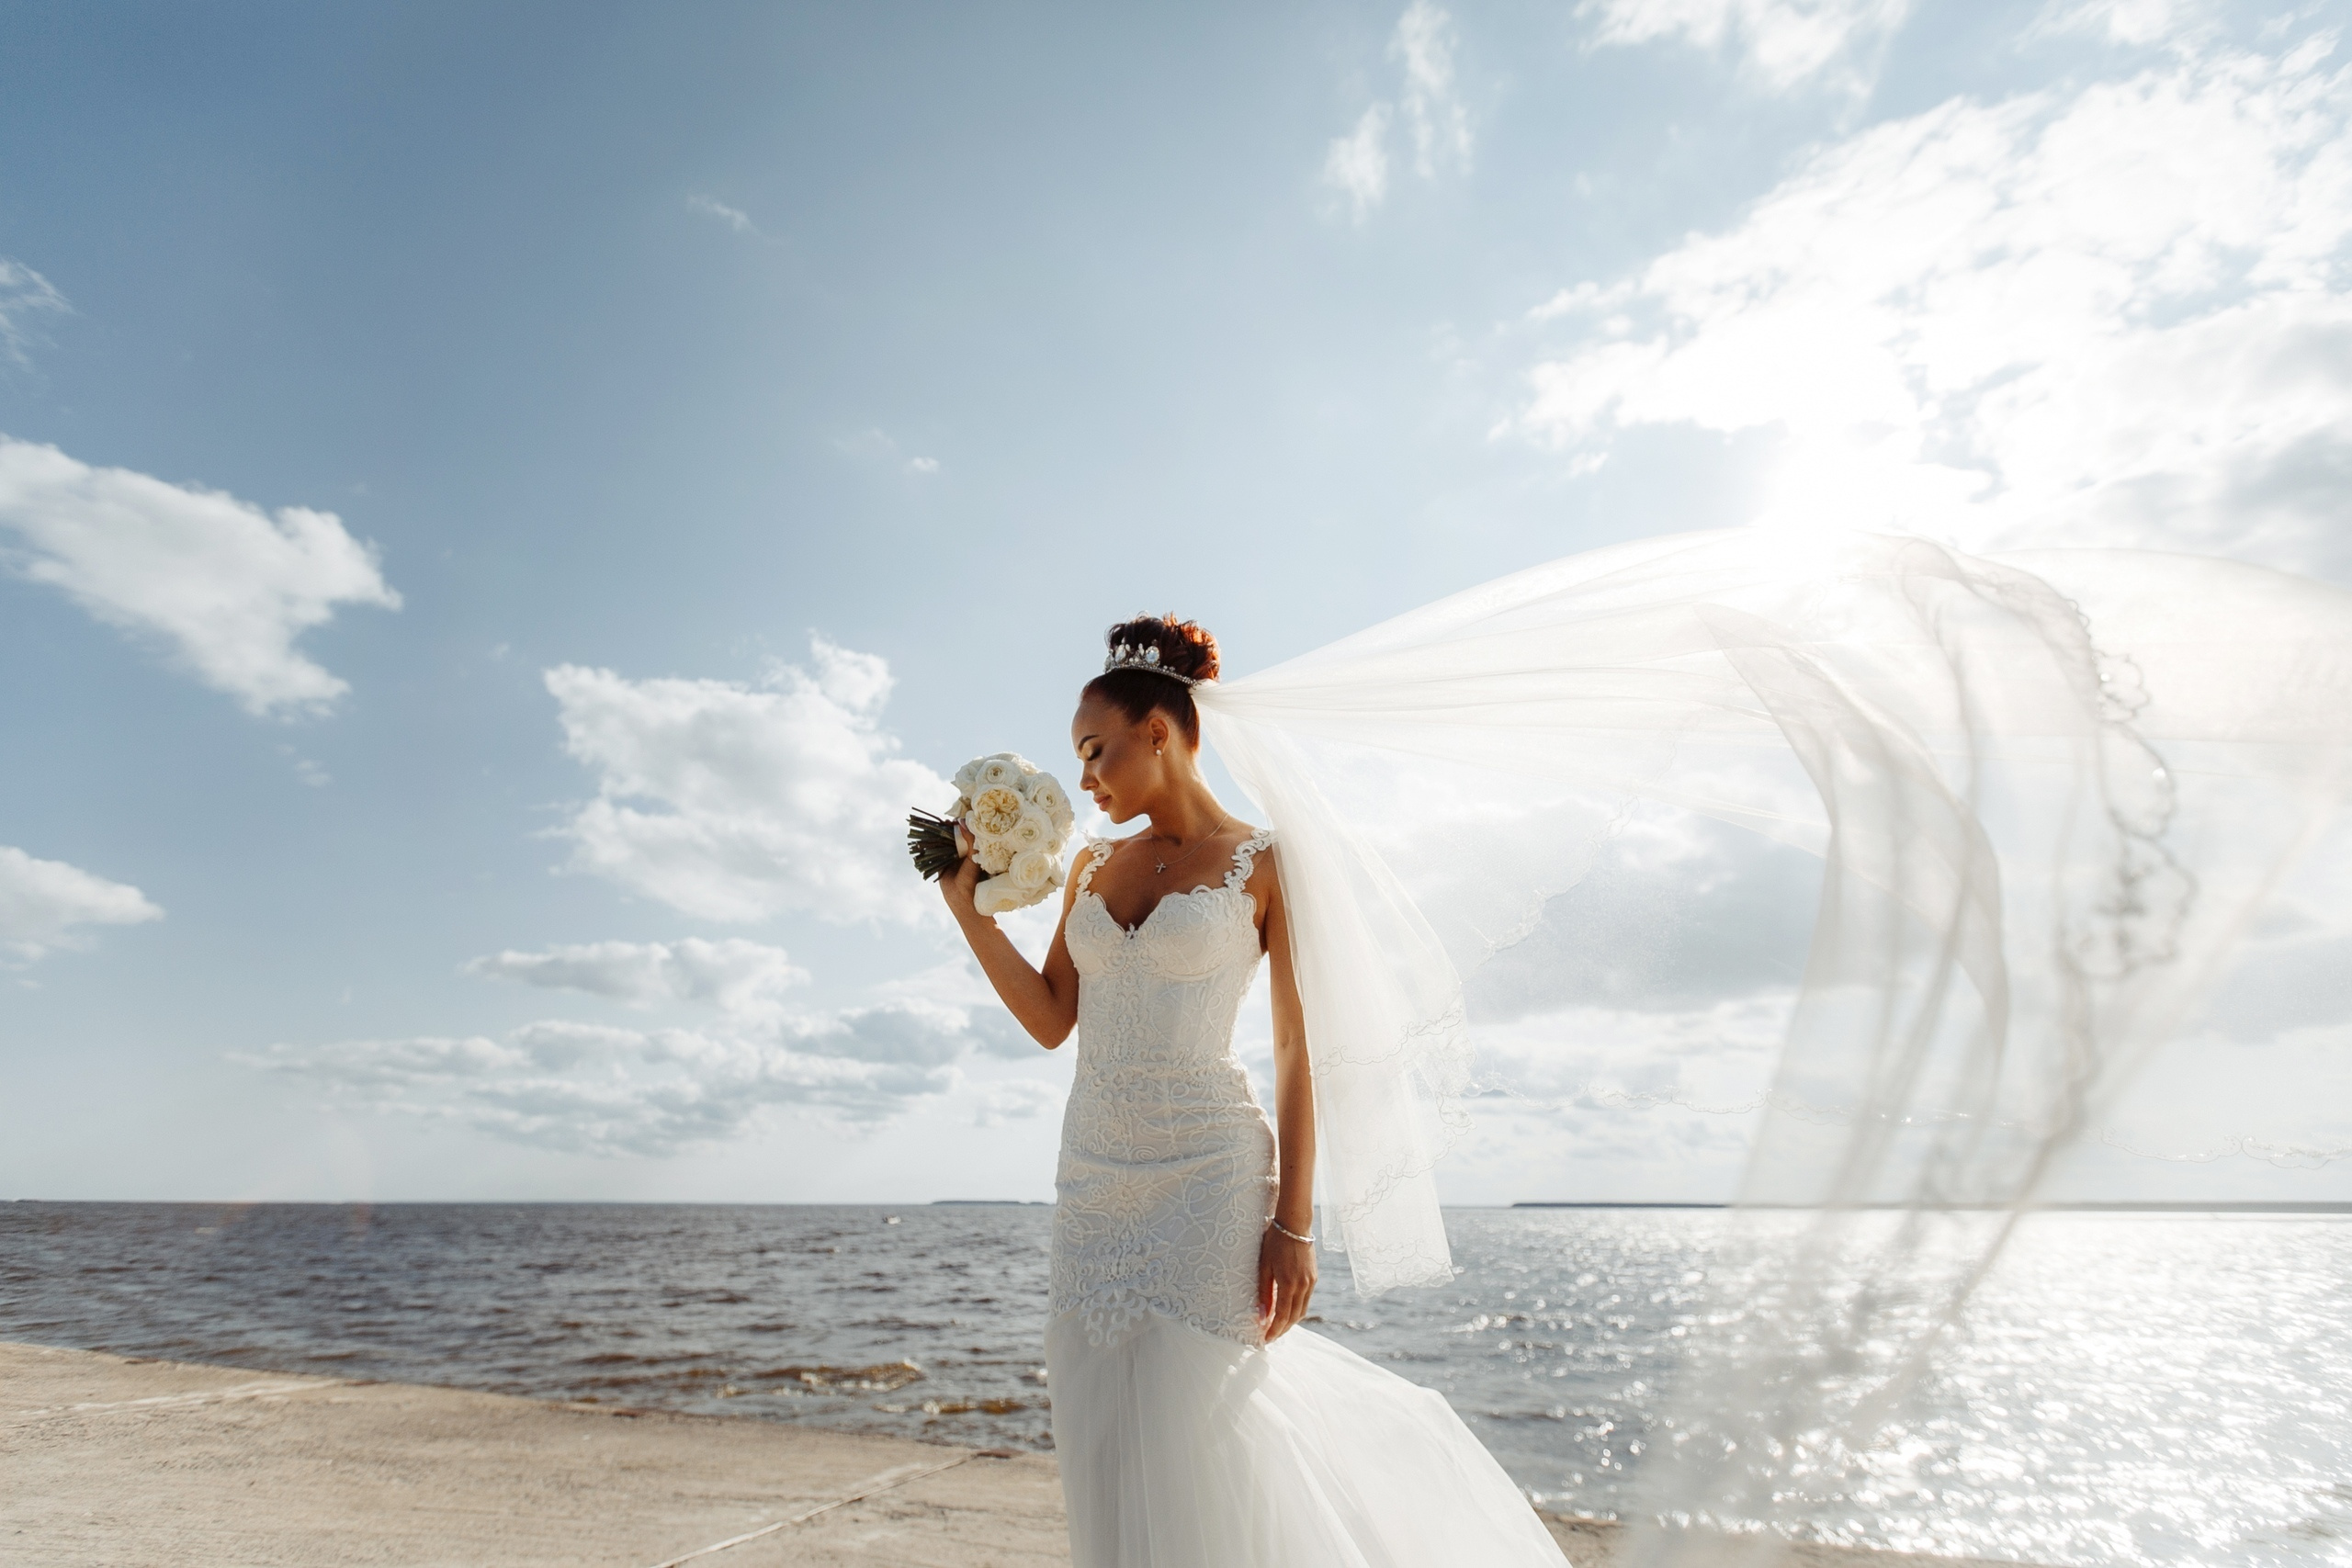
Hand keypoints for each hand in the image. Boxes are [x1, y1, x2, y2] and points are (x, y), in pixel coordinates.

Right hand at [939, 825, 983, 920]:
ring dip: (940, 835)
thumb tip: (962, 821)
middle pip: (954, 835)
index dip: (962, 824)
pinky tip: (929, 837)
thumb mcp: (973, 857)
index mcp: (972, 849)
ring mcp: (951, 857)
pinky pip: (935, 851)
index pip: (966, 832)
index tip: (958, 817)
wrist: (962, 899)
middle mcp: (962, 852)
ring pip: (944, 841)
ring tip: (938, 826)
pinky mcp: (940, 863)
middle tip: (946, 821)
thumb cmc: (972, 879)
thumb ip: (970, 840)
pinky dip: (931, 845)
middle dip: (950, 828)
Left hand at [1256, 1223, 1317, 1341]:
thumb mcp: (1264, 1266)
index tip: (1265, 1340)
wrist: (1295, 1224)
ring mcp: (1311, 1282)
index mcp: (1289, 1284)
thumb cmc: (1275, 1242)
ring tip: (1277, 1327)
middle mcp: (1303, 1286)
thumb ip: (1263, 1291)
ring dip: (1290, 1322)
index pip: (1282, 1316)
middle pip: (1294, 1317)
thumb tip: (1261, 1315)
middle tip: (1270, 1337)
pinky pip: (1306, 1300)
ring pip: (1302, 1310)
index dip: (1274, 1330)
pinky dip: (1296, 1310)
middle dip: (1282, 1330)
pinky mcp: (1314, 1277)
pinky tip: (1287, 1310)